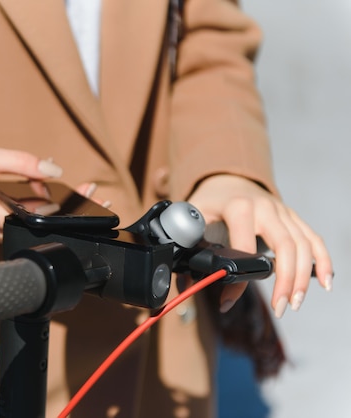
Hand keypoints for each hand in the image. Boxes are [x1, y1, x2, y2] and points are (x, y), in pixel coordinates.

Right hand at [0, 146, 62, 243]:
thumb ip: (19, 162)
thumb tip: (54, 171)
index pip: (26, 221)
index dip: (50, 210)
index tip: (68, 197)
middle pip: (35, 226)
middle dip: (59, 206)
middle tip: (81, 189)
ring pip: (32, 226)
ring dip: (50, 207)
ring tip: (68, 189)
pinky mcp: (1, 237)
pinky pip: (25, 225)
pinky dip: (39, 210)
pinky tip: (48, 194)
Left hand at [188, 174, 333, 317]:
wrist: (225, 179)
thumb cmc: (208, 203)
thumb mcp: (192, 219)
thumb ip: (186, 249)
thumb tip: (183, 285)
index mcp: (238, 207)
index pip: (244, 248)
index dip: (238, 278)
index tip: (227, 301)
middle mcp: (266, 207)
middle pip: (286, 246)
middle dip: (286, 280)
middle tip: (281, 307)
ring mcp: (283, 212)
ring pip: (303, 245)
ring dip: (302, 277)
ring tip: (294, 304)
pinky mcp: (293, 218)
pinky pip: (313, 239)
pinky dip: (323, 260)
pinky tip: (325, 283)